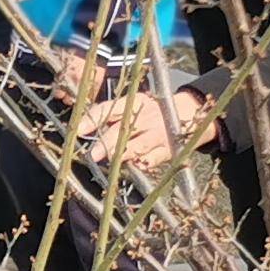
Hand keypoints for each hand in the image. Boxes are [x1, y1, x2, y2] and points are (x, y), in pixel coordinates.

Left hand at [74, 85, 208, 171]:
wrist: (190, 112)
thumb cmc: (153, 110)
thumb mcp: (135, 105)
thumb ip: (113, 116)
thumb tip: (84, 129)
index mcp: (134, 102)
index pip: (109, 109)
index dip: (93, 119)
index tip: (79, 130)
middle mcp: (145, 116)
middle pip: (122, 130)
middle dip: (106, 143)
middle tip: (93, 154)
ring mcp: (157, 134)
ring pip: (137, 146)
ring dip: (121, 155)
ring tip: (110, 163)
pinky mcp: (167, 150)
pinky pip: (151, 160)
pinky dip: (140, 164)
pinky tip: (131, 168)